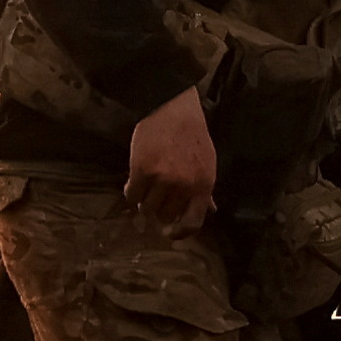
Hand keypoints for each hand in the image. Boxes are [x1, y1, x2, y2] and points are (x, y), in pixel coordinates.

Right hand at [124, 88, 218, 231]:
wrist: (171, 108)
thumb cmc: (192, 135)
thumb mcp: (207, 162)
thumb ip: (205, 189)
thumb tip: (210, 210)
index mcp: (203, 185)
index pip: (193, 222)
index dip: (180, 233)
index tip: (169, 233)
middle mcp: (184, 186)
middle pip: (165, 216)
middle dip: (159, 210)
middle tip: (155, 199)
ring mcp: (162, 179)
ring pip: (147, 208)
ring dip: (144, 201)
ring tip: (144, 188)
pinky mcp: (142, 171)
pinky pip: (132, 195)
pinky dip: (131, 192)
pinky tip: (133, 182)